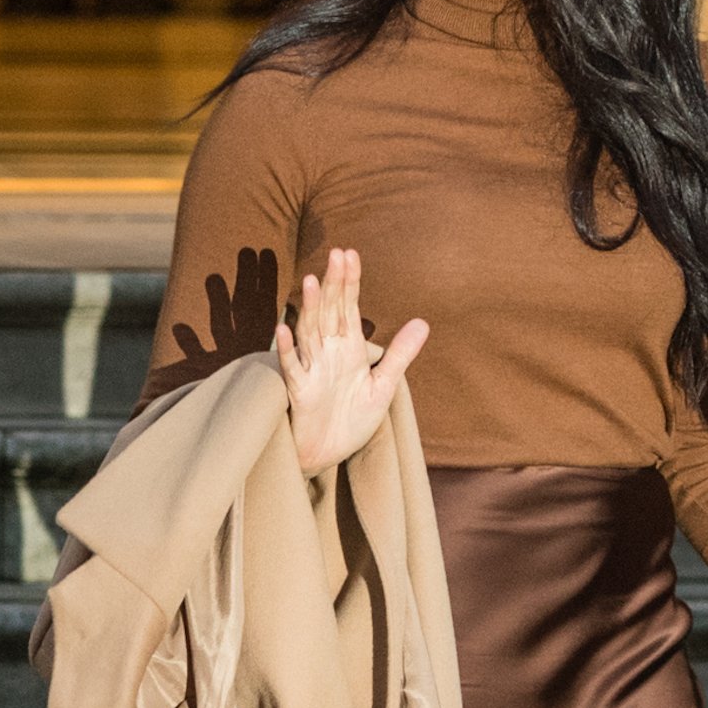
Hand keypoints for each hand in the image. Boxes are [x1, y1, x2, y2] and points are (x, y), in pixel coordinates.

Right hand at [278, 248, 427, 476]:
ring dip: (309, 309)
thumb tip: (424, 322)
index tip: (350, 253)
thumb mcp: (383, 385)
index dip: (349, 281)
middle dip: (333, 284)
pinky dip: (288, 351)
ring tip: (309, 281)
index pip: (349, 307)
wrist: (329, 454)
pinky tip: (284, 331)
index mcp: (349, 349)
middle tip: (337, 254)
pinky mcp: (299, 392)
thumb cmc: (351, 419)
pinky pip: (292, 369)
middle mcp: (328, 353)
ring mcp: (312, 370)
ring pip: (309, 333)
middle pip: (329, 312)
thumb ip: (400, 354)